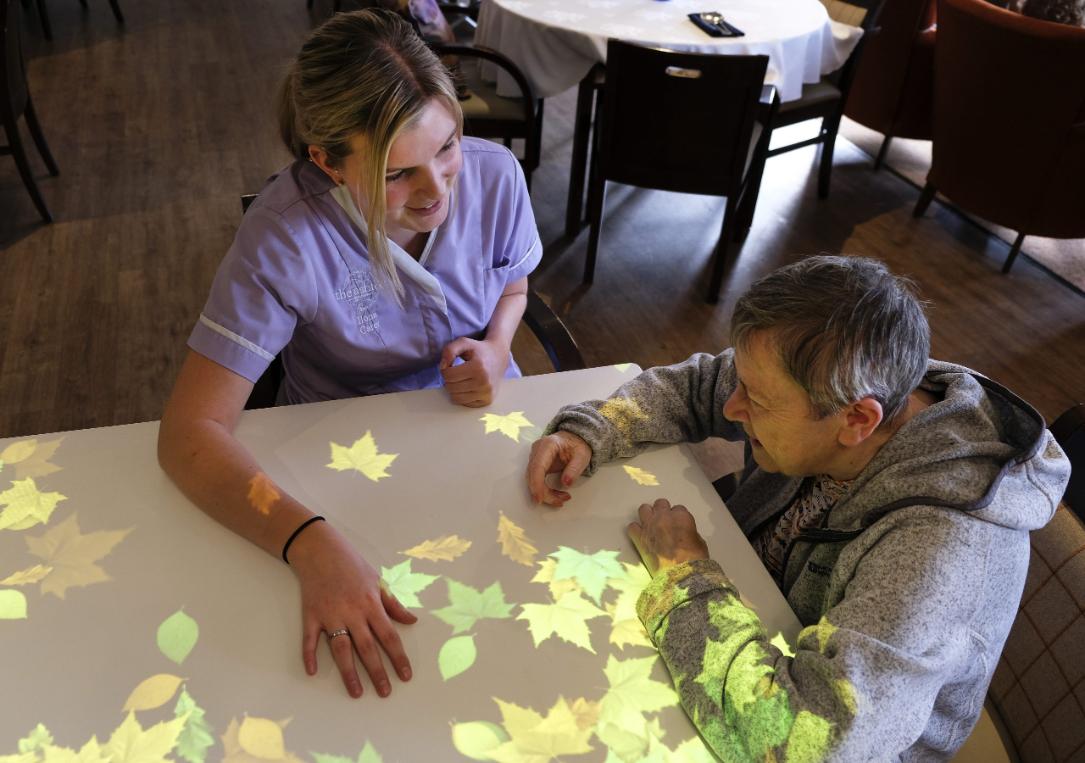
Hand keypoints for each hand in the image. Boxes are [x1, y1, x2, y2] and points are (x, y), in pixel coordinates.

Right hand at [288, 521, 415, 697]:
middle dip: (378, 672)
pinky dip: (309, 655)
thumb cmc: (352, 565)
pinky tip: (311, 672)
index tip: (406, 675)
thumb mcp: (378, 581)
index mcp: (371, 604)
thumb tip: (412, 620)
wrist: (321, 550)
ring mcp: (331, 615)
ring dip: (348, 672)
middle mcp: (353, 613)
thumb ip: (394, 604)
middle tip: (385, 693)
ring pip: (341, 649)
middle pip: (367, 648)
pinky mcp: (311, 615)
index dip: (398, 657)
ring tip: (356, 693)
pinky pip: (310, 639)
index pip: (389, 636)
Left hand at [440, 337, 508, 406]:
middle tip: (456, 373)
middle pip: (451, 388)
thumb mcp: (463, 342)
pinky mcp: (488, 400)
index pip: (448, 375)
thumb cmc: (478, 350)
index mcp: (478, 367)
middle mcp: (484, 382)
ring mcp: (487, 393)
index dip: (445, 370)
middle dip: (449, 380)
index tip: (451, 365)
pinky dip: (463, 396)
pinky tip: (468, 386)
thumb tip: (442, 367)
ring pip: (456, 398)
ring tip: (461, 380)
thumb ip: (449, 350)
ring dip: (454, 389)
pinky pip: (465, 403)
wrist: (498, 357)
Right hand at [526, 431, 592, 505]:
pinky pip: (537, 480)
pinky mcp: (537, 464)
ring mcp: (535, 457)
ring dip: (545, 493)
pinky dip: (545, 490)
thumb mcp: (582, 456)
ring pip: (533, 480)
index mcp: (548, 444)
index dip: (537, 484)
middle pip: (533, 475)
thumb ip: (574, 469)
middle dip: (544, 492)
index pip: (538, 466)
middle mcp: (538, 450)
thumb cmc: (577, 445)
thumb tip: (566, 483)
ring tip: (562, 498)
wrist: (575, 439)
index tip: (539, 498)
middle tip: (559, 501)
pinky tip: (556, 494)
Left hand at [627, 498, 709, 576]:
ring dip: (648, 515)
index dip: (677, 517)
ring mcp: (649, 526)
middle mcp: (664, 517)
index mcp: (681, 516)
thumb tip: (684, 534)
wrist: (679, 574)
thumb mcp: (699, 542)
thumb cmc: (693, 560)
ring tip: (651, 525)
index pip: (678, 509)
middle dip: (662, 511)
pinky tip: (641, 536)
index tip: (677, 525)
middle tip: (664, 522)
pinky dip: (636, 530)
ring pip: (644, 509)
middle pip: (660, 504)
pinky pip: (632, 526)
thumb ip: (689, 532)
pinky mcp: (639, 537)